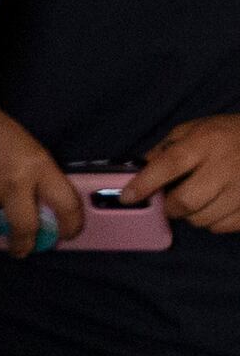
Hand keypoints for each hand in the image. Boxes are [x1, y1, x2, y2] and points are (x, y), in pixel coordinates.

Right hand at [0, 87, 79, 256]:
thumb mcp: (26, 148)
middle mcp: (12, 182)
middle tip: (19, 249)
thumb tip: (39, 214)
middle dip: (22, 245)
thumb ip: (36, 179)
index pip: (66, 205)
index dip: (70, 226)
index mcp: (38, 165)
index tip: (66, 234)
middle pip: (24, 229)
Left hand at [138, 117, 239, 235]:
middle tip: (170, 202)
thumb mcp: (194, 129)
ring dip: (191, 216)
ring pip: (204, 219)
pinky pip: (223, 226)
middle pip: (186, 201)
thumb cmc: (228, 133)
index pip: (169, 164)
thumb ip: (165, 149)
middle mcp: (225, 166)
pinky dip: (213, 223)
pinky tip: (216, 208)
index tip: (127, 197)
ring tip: (196, 202)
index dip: (145, 183)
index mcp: (206, 142)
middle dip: (169, 207)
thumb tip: (138, 171)